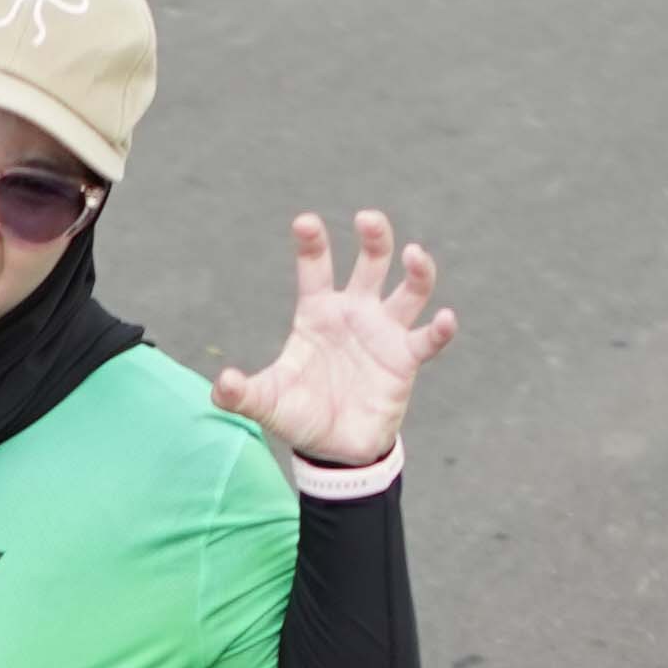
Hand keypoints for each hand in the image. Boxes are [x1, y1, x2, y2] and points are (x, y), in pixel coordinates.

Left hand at [211, 208, 454, 476]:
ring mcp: (384, 332)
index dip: (312, 243)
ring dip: (418, 270)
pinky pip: (429, 339)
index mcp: (318, 312)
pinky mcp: (406, 359)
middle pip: (372, 262)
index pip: (316, 267)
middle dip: (375, 236)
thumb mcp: (267, 404)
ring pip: (410, 289)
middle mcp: (355, 312)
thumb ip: (242, 394)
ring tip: (416, 255)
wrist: (335, 449)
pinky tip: (446, 319)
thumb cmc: (301, 415)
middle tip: (367, 219)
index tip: (305, 222)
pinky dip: (441, 329)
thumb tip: (221, 385)